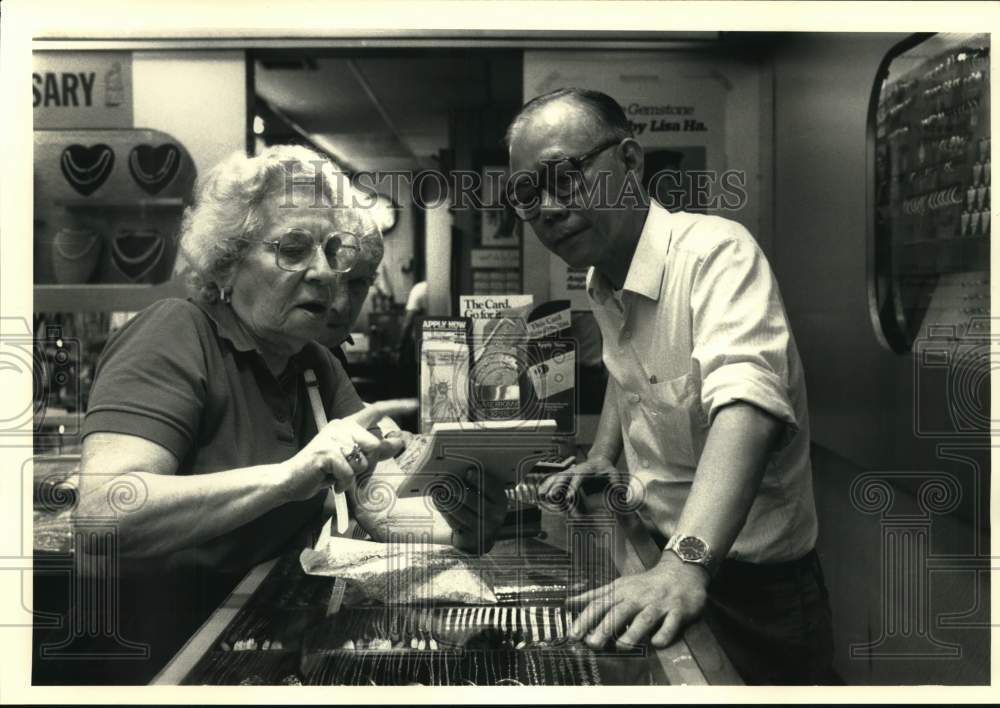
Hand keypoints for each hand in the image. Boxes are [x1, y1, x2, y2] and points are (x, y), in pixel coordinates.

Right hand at [280, 399, 416, 502]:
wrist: (290, 480)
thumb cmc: (323, 470)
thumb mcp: (351, 459)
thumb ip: (373, 450)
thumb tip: (399, 442)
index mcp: (347, 425)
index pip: (375, 410)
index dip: (395, 407)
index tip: (414, 403)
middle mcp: (340, 427)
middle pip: (374, 444)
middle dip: (367, 463)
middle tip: (348, 470)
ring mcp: (332, 439)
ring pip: (363, 460)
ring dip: (353, 475)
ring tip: (337, 475)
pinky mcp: (325, 453)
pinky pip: (348, 472)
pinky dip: (342, 483)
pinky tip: (331, 482)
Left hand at [433, 467, 508, 554]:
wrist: (480, 538)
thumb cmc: (481, 509)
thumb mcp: (486, 496)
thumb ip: (478, 484)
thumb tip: (459, 472)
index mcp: (501, 501)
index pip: (491, 487)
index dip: (479, 479)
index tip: (468, 472)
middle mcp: (495, 516)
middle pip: (471, 498)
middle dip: (455, 487)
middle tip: (445, 480)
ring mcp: (483, 529)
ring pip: (459, 510)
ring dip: (446, 499)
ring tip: (437, 491)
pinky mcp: (470, 538)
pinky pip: (454, 522)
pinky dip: (444, 510)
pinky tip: (438, 502)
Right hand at [537, 452, 617, 509]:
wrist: (600, 462)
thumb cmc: (607, 470)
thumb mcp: (614, 474)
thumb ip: (616, 484)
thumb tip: (620, 495)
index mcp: (585, 470)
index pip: (577, 479)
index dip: (572, 489)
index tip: (569, 498)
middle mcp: (574, 471)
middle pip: (562, 478)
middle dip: (555, 488)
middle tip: (551, 498)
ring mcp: (568, 474)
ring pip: (555, 480)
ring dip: (548, 487)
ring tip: (541, 497)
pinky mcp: (566, 478)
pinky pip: (554, 482)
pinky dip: (547, 487)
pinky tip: (540, 494)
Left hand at [566, 552, 708, 649]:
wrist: (681, 571)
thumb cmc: (645, 584)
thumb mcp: (618, 586)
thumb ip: (594, 596)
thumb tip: (568, 603)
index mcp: (622, 591)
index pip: (600, 604)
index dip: (585, 618)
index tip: (573, 634)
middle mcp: (638, 597)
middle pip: (619, 611)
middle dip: (605, 627)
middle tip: (591, 644)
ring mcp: (659, 604)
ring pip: (644, 618)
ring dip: (633, 632)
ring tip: (621, 646)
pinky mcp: (678, 611)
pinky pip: (671, 625)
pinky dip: (664, 634)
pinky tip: (656, 643)